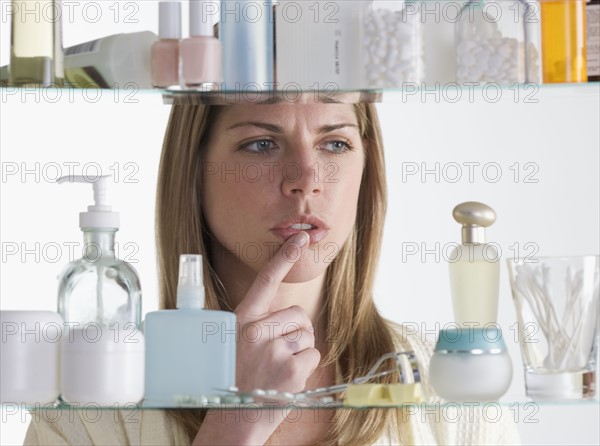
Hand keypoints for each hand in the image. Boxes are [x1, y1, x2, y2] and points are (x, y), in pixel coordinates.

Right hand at [234, 231, 320, 392]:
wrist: (233, 420)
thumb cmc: (236, 382)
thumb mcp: (235, 346)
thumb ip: (257, 326)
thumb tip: (289, 317)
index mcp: (240, 322)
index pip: (265, 282)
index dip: (283, 257)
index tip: (300, 237)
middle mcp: (256, 331)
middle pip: (298, 314)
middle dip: (296, 331)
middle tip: (277, 354)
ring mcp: (274, 349)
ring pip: (307, 334)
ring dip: (300, 350)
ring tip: (278, 369)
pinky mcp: (291, 368)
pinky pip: (313, 355)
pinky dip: (305, 367)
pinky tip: (285, 380)